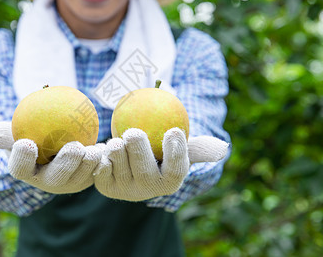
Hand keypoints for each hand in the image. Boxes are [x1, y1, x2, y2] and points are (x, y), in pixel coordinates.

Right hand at [0, 121, 101, 193]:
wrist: (55, 138)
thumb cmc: (32, 133)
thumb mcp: (16, 130)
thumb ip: (3, 133)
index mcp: (27, 172)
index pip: (20, 169)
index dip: (21, 159)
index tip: (26, 142)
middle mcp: (48, 182)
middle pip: (57, 177)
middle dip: (66, 165)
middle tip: (75, 147)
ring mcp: (69, 183)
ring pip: (81, 177)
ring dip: (90, 165)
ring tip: (96, 149)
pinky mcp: (87, 178)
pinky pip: (97, 172)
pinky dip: (103, 162)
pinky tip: (109, 148)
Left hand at [93, 128, 227, 201]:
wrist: (127, 159)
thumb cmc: (158, 151)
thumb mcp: (179, 147)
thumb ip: (197, 147)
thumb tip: (222, 148)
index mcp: (169, 183)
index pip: (176, 170)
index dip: (176, 153)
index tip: (174, 131)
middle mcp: (147, 191)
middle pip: (145, 171)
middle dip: (139, 150)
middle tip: (134, 132)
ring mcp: (125, 190)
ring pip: (119, 167)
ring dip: (116, 149)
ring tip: (118, 139)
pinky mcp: (104, 187)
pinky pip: (101, 169)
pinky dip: (101, 156)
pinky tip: (102, 147)